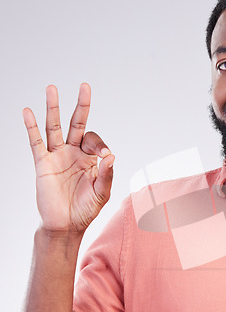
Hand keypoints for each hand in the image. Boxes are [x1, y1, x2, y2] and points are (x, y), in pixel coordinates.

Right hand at [23, 83, 114, 232]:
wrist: (66, 225)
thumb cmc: (85, 209)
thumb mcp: (102, 193)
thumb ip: (107, 174)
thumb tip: (112, 155)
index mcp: (90, 159)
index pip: (95, 140)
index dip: (100, 145)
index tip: (104, 156)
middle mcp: (74, 153)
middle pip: (76, 123)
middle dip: (81, 105)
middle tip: (85, 86)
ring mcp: (57, 156)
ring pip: (54, 127)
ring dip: (53, 108)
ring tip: (52, 88)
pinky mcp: (43, 163)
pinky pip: (36, 142)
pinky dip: (31, 127)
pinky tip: (28, 111)